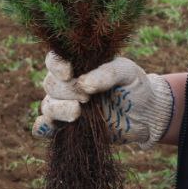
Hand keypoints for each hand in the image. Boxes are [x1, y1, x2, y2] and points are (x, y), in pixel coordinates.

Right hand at [33, 52, 173, 147]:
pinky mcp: (68, 127)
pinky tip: (46, 127)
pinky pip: (46, 128)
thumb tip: (83, 84)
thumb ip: (106, 74)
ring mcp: (66, 106)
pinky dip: (42, 127)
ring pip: (47, 105)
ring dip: (58, 109)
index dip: (56, 66)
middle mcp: (68, 84)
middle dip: (66, 90)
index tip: (69, 73)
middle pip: (50, 84)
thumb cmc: (134, 86)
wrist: (145, 114)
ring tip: (78, 112)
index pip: (55, 60)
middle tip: (88, 98)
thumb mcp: (126, 72)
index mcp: (78, 65)